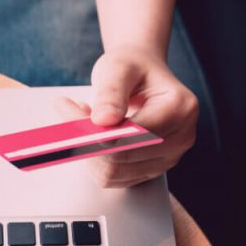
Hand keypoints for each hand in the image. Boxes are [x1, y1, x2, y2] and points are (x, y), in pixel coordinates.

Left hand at [56, 46, 197, 187]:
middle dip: (84, 139)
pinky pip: (111, 178)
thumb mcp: (118, 67)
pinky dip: (92, 159)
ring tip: (81, 119)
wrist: (141, 72)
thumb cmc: (132, 67)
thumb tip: (103, 121)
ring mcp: (168, 158)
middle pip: (119, 158)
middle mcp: (180, 138)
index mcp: (180, 110)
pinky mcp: (150, 169)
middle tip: (65, 111)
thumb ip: (111, 92)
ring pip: (112, 173)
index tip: (65, 107)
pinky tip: (91, 135)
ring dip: (86, 150)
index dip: (92, 128)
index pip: (130, 134)